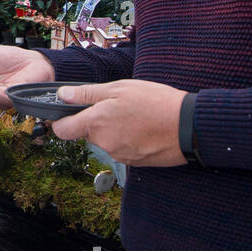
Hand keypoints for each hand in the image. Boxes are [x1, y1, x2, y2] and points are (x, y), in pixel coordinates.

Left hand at [50, 80, 187, 166]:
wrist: (189, 126)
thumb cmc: (157, 103)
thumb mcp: (119, 88)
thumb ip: (87, 94)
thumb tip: (62, 95)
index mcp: (96, 123)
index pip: (62, 130)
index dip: (62, 120)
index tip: (69, 112)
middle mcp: (104, 142)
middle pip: (87, 133)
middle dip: (96, 121)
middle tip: (117, 105)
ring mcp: (118, 154)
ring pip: (105, 141)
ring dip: (114, 129)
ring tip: (135, 116)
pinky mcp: (133, 162)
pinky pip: (121, 148)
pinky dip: (128, 138)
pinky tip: (143, 127)